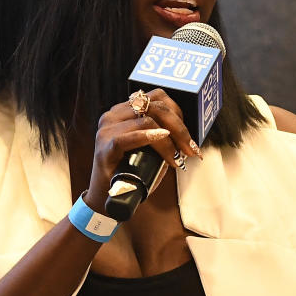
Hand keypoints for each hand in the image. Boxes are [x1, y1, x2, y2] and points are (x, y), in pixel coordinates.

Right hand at [85, 88, 198, 211]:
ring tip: (178, 156)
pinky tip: (162, 139)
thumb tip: (189, 137)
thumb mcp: (150, 149)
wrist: (108, 197)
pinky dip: (147, 137)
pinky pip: (127, 137)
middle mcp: (114, 115)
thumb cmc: (132, 172)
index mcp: (124, 111)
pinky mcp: (104, 148)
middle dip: (178, 127)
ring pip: (146, 120)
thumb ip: (163, 136)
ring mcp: (107, 130)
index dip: (177, 112)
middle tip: (190, 148)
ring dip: (169, 138)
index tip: (189, 135)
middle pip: (155, 106)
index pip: (156, 98)